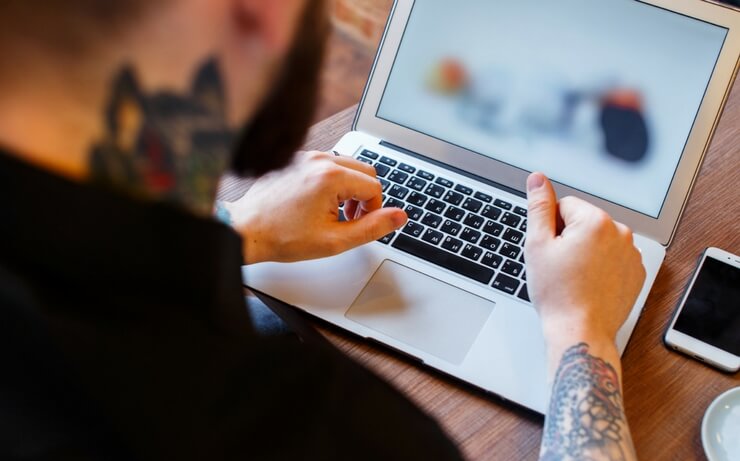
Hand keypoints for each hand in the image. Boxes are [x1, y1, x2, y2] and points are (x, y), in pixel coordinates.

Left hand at [228, 151, 406, 264]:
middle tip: (349, 219)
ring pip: (347, 166)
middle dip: (364, 197)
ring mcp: (306, 157)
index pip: (375, 186)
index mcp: (331, 176)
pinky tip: (318, 203)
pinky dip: (332, 182)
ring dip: (349, 188)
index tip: (358, 225)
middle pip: (365, 171)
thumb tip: (399, 217)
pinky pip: (328, 165)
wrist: (246, 230)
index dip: (374, 210)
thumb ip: (372, 227)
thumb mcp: (335, 240)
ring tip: (333, 213)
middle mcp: (320, 160)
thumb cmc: (283, 237)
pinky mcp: (297, 159)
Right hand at [524, 173, 645, 346]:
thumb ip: (539, 207)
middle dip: (569, 239)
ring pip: (598, 240)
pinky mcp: (636, 272)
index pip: (564, 206)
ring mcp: (631, 253)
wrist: (580, 331)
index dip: (551, 229)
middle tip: (560, 268)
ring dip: (585, 252)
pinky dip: (601, 267)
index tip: (551, 253)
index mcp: (595, 221)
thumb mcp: (538, 245)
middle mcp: (620, 232)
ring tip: (575, 279)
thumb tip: (538, 179)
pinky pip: (613, 258)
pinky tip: (589, 285)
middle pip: (583, 222)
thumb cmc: (557, 293)